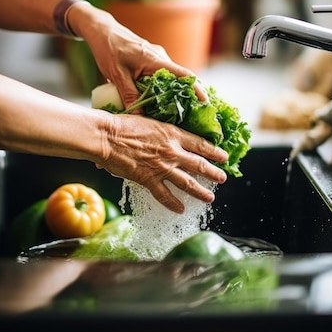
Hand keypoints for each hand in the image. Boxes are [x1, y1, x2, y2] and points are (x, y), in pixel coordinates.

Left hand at [69, 3, 208, 108]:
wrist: (101, 30)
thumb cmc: (108, 48)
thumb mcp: (116, 74)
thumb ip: (128, 94)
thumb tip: (138, 117)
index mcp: (156, 59)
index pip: (183, 74)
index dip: (196, 88)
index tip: (206, 102)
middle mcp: (160, 57)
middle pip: (180, 78)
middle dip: (187, 95)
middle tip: (191, 114)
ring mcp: (156, 57)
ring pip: (170, 77)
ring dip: (173, 92)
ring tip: (174, 111)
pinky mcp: (150, 59)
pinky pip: (162, 74)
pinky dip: (163, 87)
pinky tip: (157, 100)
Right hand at [97, 112, 227, 212]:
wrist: (107, 137)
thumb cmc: (123, 125)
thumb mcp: (150, 121)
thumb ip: (161, 132)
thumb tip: (165, 137)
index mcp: (173, 134)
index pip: (200, 144)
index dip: (214, 152)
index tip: (223, 157)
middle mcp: (172, 151)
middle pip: (200, 165)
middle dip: (213, 173)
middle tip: (222, 178)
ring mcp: (162, 167)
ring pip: (188, 183)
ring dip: (201, 191)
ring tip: (209, 197)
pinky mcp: (149, 180)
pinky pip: (165, 196)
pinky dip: (173, 204)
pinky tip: (180, 210)